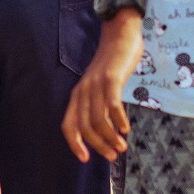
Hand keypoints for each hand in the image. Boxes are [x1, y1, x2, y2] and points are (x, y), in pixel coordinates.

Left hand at [61, 12, 143, 162]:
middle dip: (98, 145)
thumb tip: (105, 130)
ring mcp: (96, 84)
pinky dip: (118, 119)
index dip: (74, 144)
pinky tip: (126, 128)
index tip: (85, 159)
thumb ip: (98, 104)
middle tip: (113, 155)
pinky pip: (112, 104)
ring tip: (121, 146)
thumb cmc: (112, 64)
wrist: (120, 34)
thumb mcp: (99, 85)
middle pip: (84, 127)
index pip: (68, 124)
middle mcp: (83, 90)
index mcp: (78, 94)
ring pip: (97, 119)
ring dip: (110, 137)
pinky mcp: (111, 78)